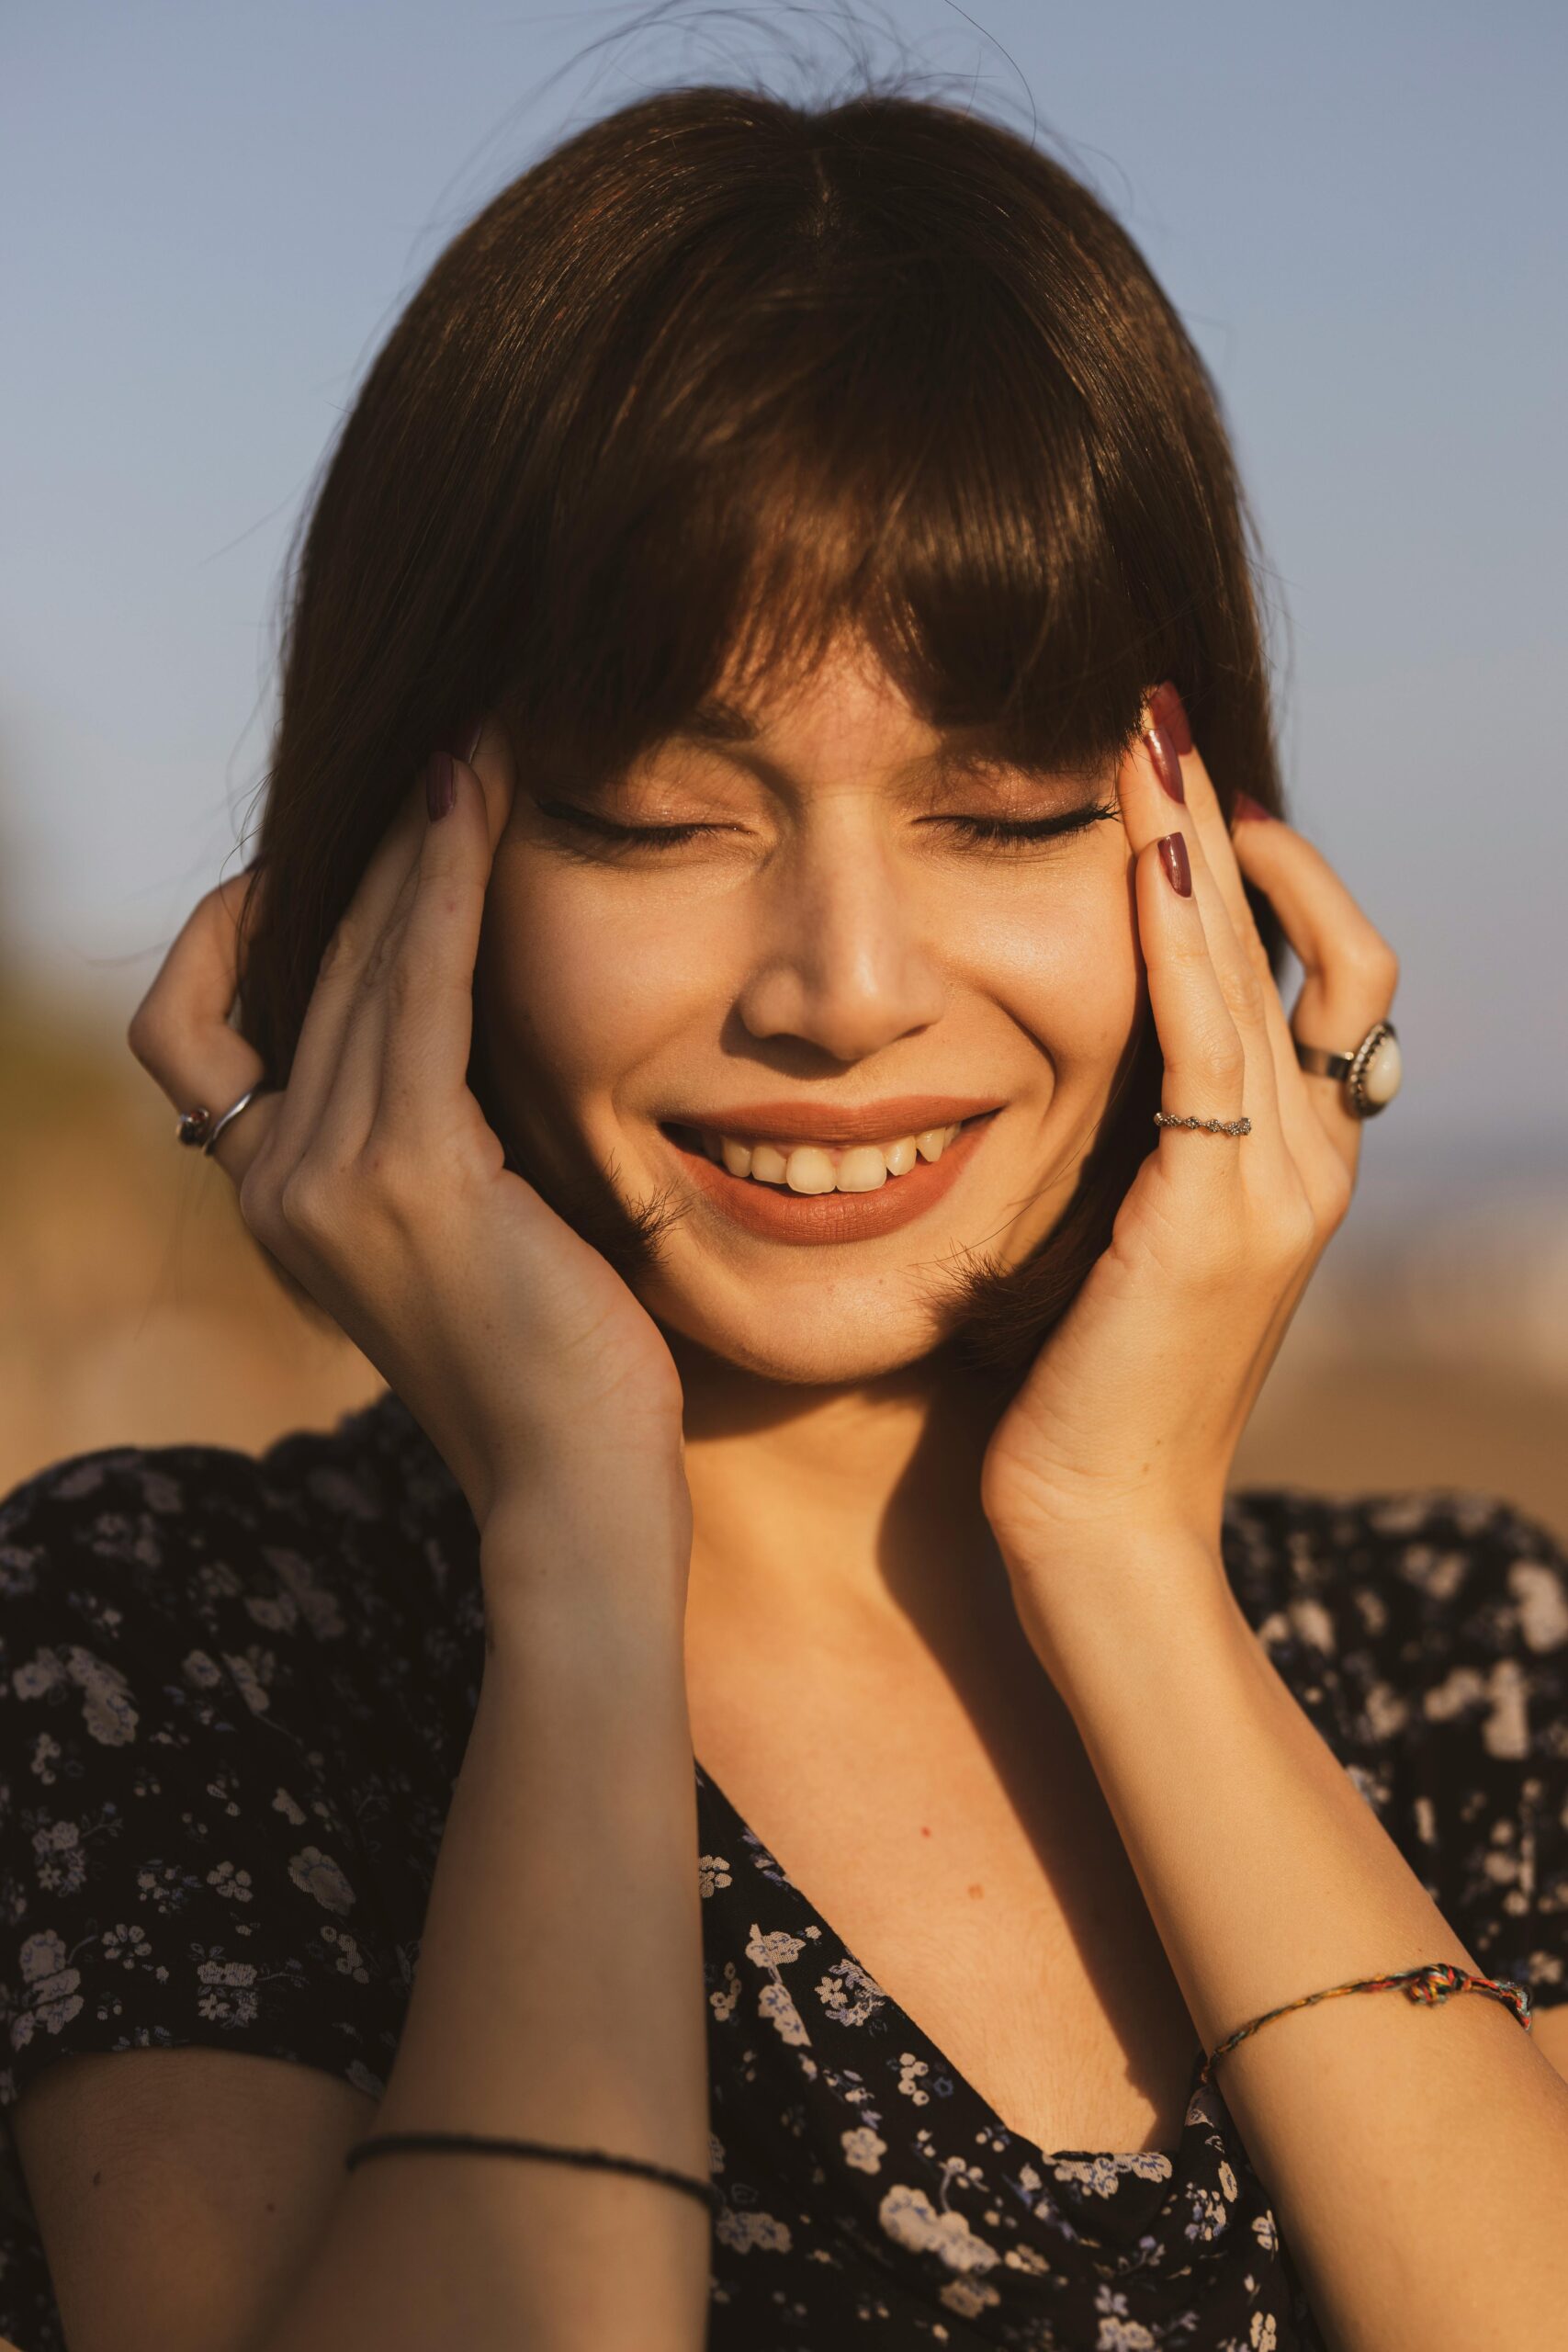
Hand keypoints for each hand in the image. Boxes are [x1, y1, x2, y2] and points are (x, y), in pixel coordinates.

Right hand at [127, 722, 690, 1587]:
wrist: (572, 1481)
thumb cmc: (546, 1357)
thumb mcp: (453, 1226)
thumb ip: (415, 1131)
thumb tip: (444, 1012)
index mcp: (270, 1199)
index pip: (195, 1025)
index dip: (239, 924)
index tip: (337, 859)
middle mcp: (272, 1186)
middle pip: (291, 968)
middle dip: (362, 852)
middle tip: (439, 756)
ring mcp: (326, 1182)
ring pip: (350, 962)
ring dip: (411, 847)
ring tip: (471, 757)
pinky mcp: (408, 1177)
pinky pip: (415, 992)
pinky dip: (443, 891)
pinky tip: (480, 819)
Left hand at [979, 689, 1397, 1590]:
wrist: (1102, 1527)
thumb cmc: (1082, 1397)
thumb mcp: (1123, 1247)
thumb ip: (1136, 1156)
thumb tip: (1081, 1073)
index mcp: (1295, 1161)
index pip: (1313, 972)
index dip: (1259, 871)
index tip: (1174, 793)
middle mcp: (1313, 1155)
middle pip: (1306, 940)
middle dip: (1229, 819)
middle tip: (1159, 716)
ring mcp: (1282, 1181)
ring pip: (1271, 962)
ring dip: (1207, 839)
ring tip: (1148, 738)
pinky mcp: (1219, 1209)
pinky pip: (1215, 1030)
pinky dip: (1184, 926)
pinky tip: (1146, 841)